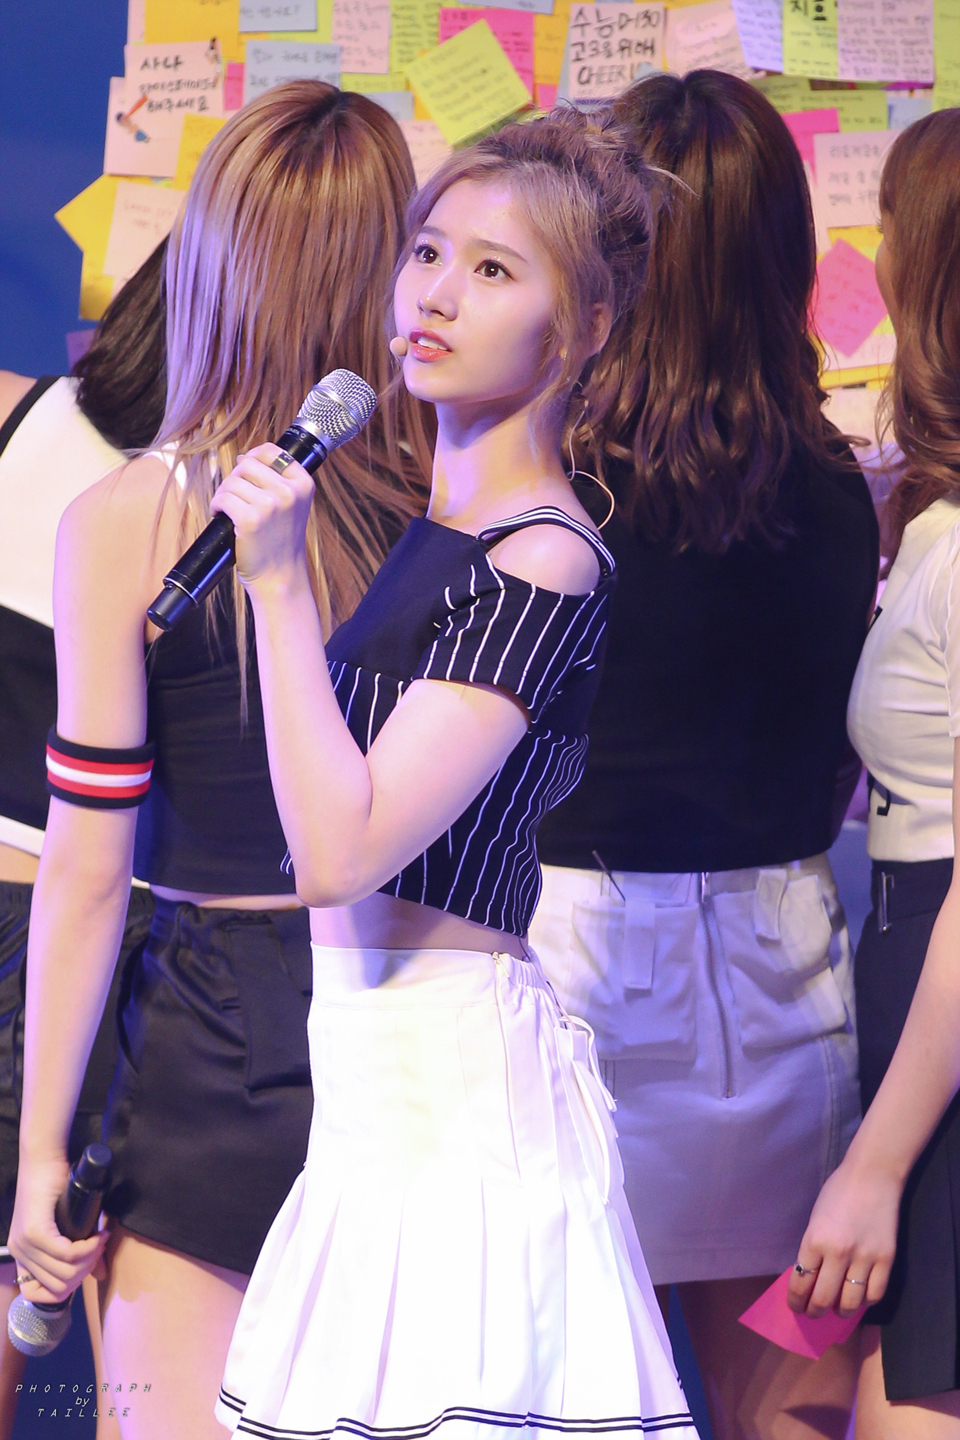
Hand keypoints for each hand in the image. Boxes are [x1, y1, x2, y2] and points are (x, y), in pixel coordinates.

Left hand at [9, 1156, 108, 1304]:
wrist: (44, 1158)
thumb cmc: (55, 1186)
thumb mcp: (67, 1225)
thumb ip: (78, 1253)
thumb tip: (101, 1275)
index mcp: (21, 1255)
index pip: (38, 1295)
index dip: (68, 1287)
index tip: (85, 1265)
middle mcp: (19, 1253)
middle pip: (60, 1286)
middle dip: (86, 1271)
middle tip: (99, 1249)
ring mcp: (25, 1244)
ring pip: (65, 1272)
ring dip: (90, 1259)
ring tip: (100, 1240)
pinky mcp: (36, 1231)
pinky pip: (67, 1254)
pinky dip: (88, 1248)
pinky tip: (97, 1236)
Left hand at [210, 444, 314, 590]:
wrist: (280, 577)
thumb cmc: (281, 542)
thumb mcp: (293, 506)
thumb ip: (278, 481)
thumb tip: (244, 458)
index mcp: (303, 484)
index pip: (271, 451)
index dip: (253, 456)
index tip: (245, 467)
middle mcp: (290, 492)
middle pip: (246, 465)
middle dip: (235, 479)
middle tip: (236, 498)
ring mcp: (271, 505)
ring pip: (231, 482)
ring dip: (224, 495)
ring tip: (230, 510)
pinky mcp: (251, 519)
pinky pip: (222, 498)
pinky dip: (217, 506)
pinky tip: (222, 516)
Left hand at [787, 1153, 900, 1317]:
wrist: (872, 1175)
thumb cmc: (838, 1191)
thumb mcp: (815, 1218)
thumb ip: (813, 1248)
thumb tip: (810, 1278)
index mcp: (814, 1239)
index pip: (801, 1282)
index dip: (796, 1301)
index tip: (795, 1307)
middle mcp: (838, 1253)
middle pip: (823, 1299)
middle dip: (814, 1311)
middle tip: (813, 1313)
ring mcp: (864, 1258)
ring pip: (850, 1302)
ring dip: (840, 1311)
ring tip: (837, 1309)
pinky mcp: (886, 1259)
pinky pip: (874, 1294)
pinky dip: (865, 1301)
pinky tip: (859, 1297)